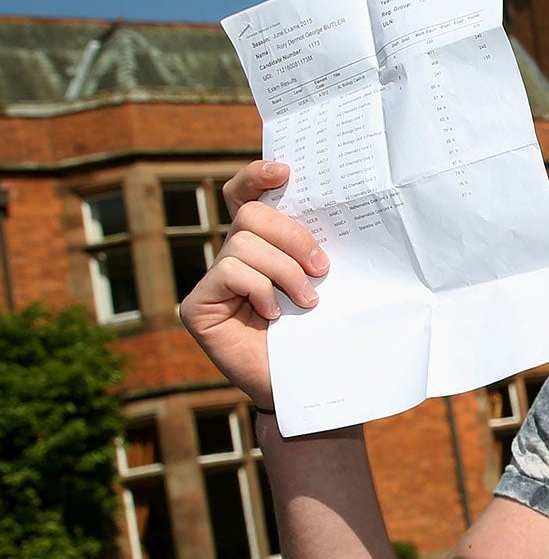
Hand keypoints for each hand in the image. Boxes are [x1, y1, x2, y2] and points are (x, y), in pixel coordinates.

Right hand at [175, 161, 326, 410]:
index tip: (284, 171)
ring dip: (284, 271)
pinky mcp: (198, 306)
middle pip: (251, 215)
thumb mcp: (327, 286)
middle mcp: (234, 258)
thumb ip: (318, 251)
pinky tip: (274, 315)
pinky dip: (259, 289)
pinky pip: (229, 272)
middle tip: (321, 268)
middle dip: (292, 235)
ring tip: (307, 301)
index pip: (248, 197)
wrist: (308, 387)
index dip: (257, 177)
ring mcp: (213, 282)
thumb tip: (341, 213)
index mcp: (265, 247)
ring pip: (243, 243)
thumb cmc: (322, 335)